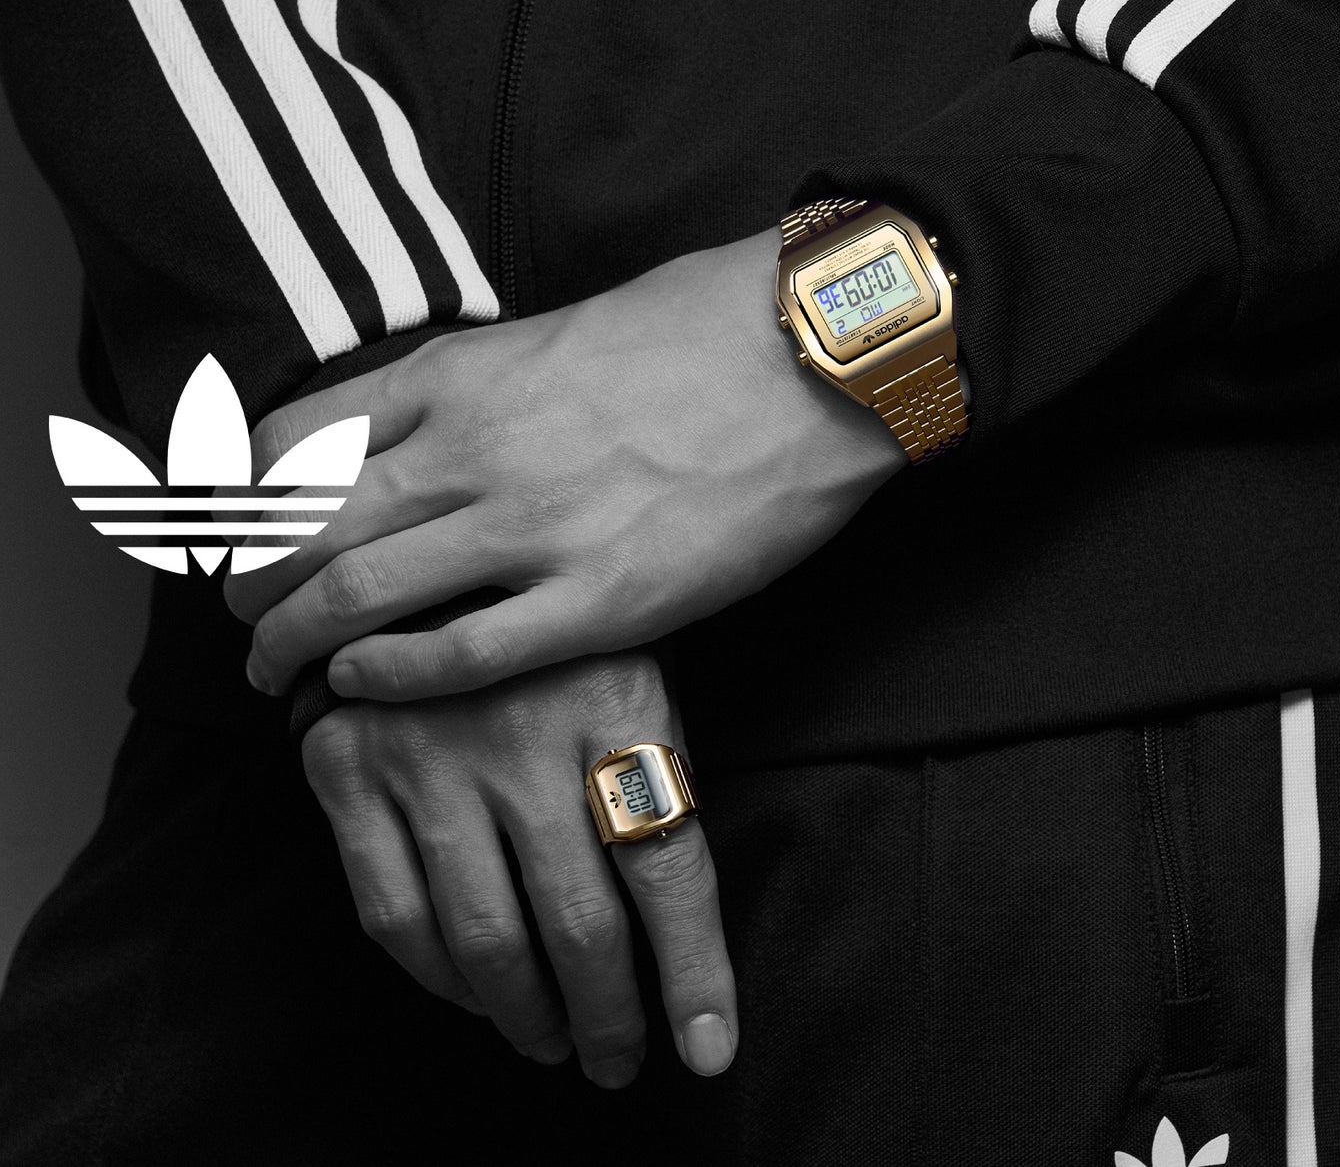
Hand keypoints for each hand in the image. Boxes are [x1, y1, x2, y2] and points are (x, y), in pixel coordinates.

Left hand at [227, 229, 903, 699]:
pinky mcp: (600, 601)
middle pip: (299, 529)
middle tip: (240, 619)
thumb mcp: (556, 330)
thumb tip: (413, 431)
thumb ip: (475, 385)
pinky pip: (459, 656)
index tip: (234, 534)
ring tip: (276, 671)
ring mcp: (532, 528)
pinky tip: (358, 687)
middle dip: (245, 585)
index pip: (290, 440)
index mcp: (459, 375)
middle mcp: (473, 449)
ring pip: (354, 598)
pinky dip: (386, 678)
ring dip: (291, 643)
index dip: (238, 497)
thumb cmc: (698, 332)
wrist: (814, 360)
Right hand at [303, 651, 735, 1086]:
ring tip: (553, 1039)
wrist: (428, 565)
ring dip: (527, 1016)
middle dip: (609, 1017)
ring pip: (484, 937)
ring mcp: (426, 746)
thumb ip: (654, 787)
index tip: (706, 1051)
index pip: (667, 863)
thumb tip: (681, 951)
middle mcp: (519, 728)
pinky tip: (475, 994)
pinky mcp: (348, 763)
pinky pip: (393, 914)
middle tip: (617, 1058)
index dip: (694, 973)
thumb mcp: (634, 681)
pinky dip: (439, 981)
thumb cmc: (559, 642)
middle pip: (580, 921)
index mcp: (614, 698)